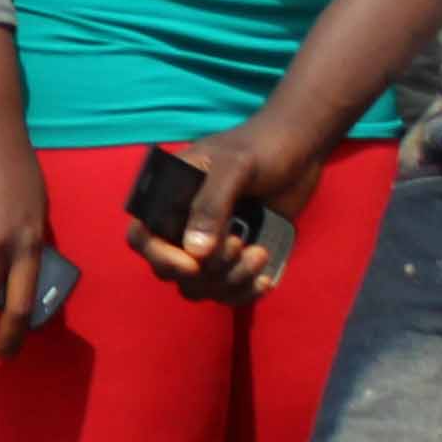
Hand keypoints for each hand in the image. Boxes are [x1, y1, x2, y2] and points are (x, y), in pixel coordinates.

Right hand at [133, 114, 336, 305]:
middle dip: (205, 270)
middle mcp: (180, 226)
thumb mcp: (234, 167)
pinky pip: (226, 292)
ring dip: (228, 281)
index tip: (192, 265)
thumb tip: (195, 253)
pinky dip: (244, 293)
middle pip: (170, 270)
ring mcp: (207, 245)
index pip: (142, 237)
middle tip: (239, 244)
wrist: (299, 152)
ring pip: (199, 286)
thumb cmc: (259, 148)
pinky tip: (265, 280)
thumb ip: (211, 204)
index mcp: (168, 198)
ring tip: (259, 254)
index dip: (159, 256)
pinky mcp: (234, 259)